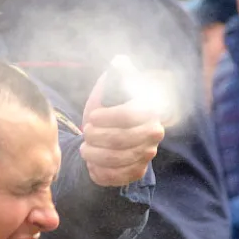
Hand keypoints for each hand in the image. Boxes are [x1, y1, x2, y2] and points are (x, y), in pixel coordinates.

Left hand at [81, 72, 164, 186]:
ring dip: (93, 154)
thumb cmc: (108, 107)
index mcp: (149, 109)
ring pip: (116, 159)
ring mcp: (147, 154)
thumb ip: (116, 75)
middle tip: (85, 133)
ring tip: (85, 148)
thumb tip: (120, 61)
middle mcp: (154, 132)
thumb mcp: (110, 89)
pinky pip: (116, 177)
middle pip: (120, 140)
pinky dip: (98, 171)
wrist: (108, 135)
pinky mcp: (138, 172)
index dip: (106, 118)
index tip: (91, 117)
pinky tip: (92, 163)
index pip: (129, 115)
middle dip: (95, 137)